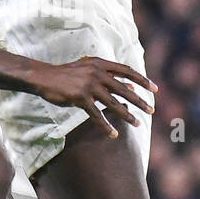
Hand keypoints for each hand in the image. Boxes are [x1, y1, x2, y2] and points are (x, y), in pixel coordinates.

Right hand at [31, 57, 157, 137]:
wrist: (44, 77)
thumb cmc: (68, 74)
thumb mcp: (89, 70)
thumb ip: (109, 76)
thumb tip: (131, 86)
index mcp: (100, 63)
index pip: (127, 70)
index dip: (142, 80)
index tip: (155, 89)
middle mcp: (97, 72)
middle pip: (124, 89)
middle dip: (139, 101)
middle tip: (151, 110)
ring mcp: (88, 85)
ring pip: (113, 103)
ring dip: (127, 115)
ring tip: (137, 123)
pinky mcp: (80, 98)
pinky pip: (96, 115)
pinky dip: (106, 126)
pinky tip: (114, 134)